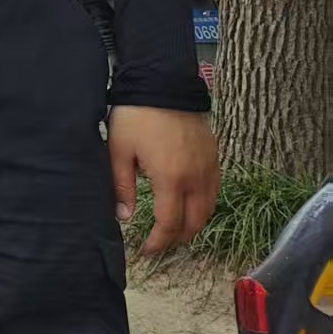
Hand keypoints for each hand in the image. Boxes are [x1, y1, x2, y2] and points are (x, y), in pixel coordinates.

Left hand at [109, 105, 218, 253]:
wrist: (162, 82)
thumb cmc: (135, 116)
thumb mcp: (118, 151)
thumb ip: (121, 186)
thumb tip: (124, 217)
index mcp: (171, 179)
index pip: (169, 224)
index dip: (158, 242)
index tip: (146, 251)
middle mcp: (196, 178)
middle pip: (194, 222)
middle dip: (177, 238)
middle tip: (160, 243)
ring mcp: (209, 167)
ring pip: (208, 208)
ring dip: (193, 224)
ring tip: (174, 229)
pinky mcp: (214, 156)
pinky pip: (214, 190)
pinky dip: (203, 205)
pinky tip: (188, 203)